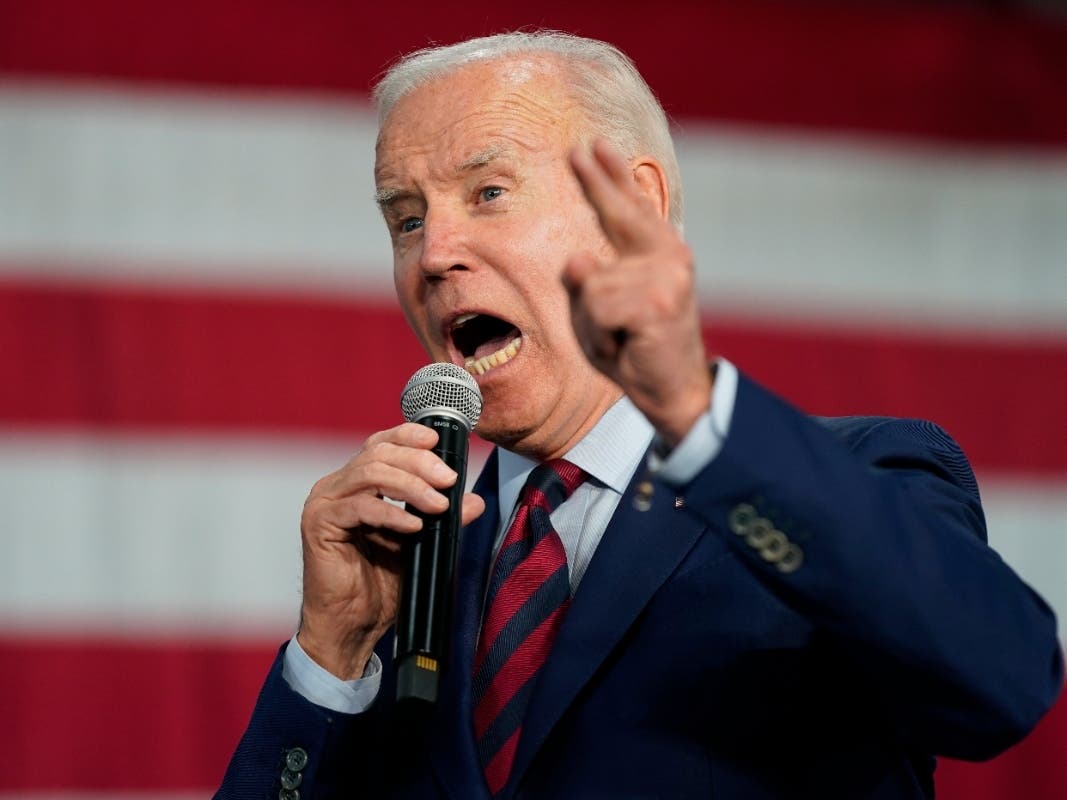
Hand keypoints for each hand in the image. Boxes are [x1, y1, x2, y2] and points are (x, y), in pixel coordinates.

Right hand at [297, 423, 484, 678]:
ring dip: (411, 485)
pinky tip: (414, 526)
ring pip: (370, 473)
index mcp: (356, 483)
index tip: (440, 441)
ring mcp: (324, 503)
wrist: (353, 626)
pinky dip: (392, 513)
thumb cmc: (381, 586)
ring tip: (438, 504)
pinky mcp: (319, 524)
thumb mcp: (422, 545)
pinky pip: (360, 507)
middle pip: (379, 453)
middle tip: (449, 480)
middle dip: (419, 462)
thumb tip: (474, 500)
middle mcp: (337, 486)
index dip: (409, 436)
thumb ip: (444, 519)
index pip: (382, 443)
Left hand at [565, 139, 711, 446]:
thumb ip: (588, 281)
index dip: (610, 177)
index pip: (629, 209)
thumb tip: (577, 258)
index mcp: (657, 256)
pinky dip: (599, 334)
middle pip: (619, 213)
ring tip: (618, 338)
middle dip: (596, 182)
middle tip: (577, 148)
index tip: (595, 146)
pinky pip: (597, 307)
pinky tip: (624, 345)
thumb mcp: (602, 312)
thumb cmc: (636, 351)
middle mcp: (668, 256)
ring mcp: (666, 277)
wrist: (674, 392)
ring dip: (592, 321)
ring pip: (591, 284)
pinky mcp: (656, 302)